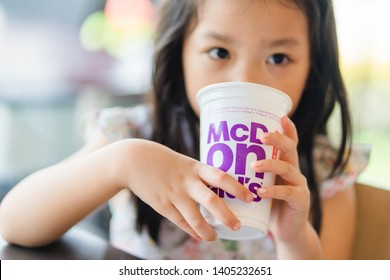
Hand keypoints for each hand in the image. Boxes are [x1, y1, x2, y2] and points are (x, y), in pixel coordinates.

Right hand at [120, 139, 253, 240]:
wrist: (133, 160)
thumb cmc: (163, 159)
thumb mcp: (184, 162)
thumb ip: (199, 174)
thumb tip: (217, 188)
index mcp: (195, 168)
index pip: (221, 177)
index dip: (237, 188)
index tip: (250, 197)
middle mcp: (186, 182)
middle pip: (211, 201)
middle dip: (227, 216)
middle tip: (238, 226)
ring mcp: (174, 195)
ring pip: (195, 218)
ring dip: (208, 231)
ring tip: (216, 237)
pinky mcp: (162, 206)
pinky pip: (181, 223)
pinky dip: (192, 231)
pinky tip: (200, 235)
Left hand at [251, 116, 310, 242]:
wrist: (283, 230)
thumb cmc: (267, 205)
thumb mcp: (258, 185)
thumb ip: (248, 173)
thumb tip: (218, 158)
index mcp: (285, 164)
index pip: (289, 142)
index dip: (288, 129)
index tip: (281, 116)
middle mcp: (294, 171)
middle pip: (290, 149)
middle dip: (277, 139)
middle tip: (261, 136)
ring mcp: (299, 185)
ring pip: (288, 168)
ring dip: (271, 164)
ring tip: (254, 165)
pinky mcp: (300, 201)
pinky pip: (287, 193)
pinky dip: (273, 192)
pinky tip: (261, 192)